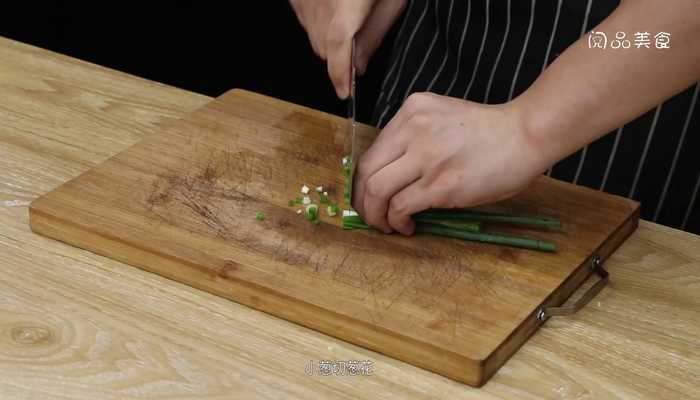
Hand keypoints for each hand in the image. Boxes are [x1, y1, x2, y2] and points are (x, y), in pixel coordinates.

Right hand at [289, 0, 405, 97]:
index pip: (338, 50)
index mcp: (347, 5)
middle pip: (323, 47)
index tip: (345, 92)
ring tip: (350, 21)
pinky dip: (317, 21)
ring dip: (329, 39)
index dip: (340, 75)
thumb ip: (375, 33)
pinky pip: (304, 17)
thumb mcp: (393, 0)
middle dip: (339, 57)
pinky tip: (334, 8)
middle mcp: (320, 2)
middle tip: (359, 50)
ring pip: (312, 35)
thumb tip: (361, 64)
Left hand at [352, 93, 549, 234]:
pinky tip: (407, 226)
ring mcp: (426, 157)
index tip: (368, 196)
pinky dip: (396, 221)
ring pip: (377, 190)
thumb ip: (415, 137)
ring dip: (375, 215)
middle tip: (370, 215)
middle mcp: (413, 130)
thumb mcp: (443, 117)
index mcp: (412, 110)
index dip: (363, 179)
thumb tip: (392, 175)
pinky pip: (400, 207)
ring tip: (386, 225)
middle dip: (361, 200)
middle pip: (366, 171)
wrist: (526, 134)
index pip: (372, 150)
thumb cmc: (490, 131)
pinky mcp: (441, 185)